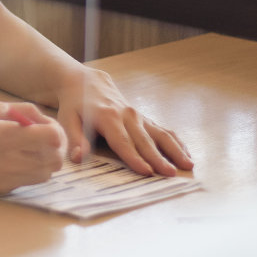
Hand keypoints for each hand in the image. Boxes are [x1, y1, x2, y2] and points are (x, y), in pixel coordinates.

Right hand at [0, 101, 65, 194]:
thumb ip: (17, 110)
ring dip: (44, 162)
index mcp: (5, 136)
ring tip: (28, 150)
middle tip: (42, 139)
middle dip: (55, 148)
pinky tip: (11, 160)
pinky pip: (25, 182)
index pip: (52, 138)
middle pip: (54, 161)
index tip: (46, 126)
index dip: (56, 130)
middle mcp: (8, 161)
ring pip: (44, 176)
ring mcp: (4, 179)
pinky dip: (27, 172)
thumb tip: (38, 118)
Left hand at [55, 68, 192, 176]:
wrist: (86, 82)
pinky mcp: (144, 118)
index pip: (122, 142)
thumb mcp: (67, 119)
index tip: (146, 171)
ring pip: (160, 134)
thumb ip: (75, 138)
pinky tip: (187, 153)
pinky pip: (162, 129)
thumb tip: (78, 158)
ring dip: (175, 149)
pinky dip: (176, 141)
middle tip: (171, 174)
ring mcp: (138, 116)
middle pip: (144, 141)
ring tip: (188, 164)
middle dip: (158, 158)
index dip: (134, 158)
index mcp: (107, 117)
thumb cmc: (75, 104)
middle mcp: (127, 115)